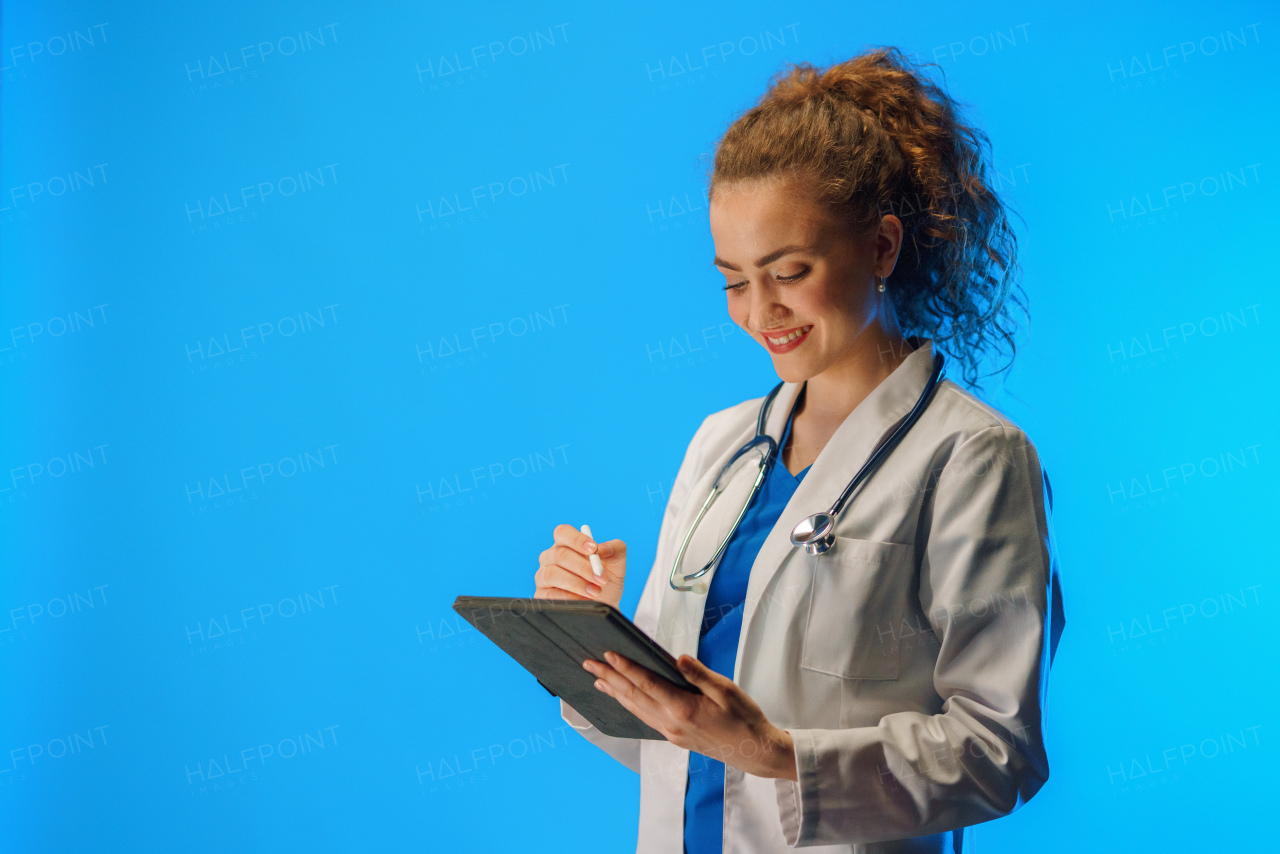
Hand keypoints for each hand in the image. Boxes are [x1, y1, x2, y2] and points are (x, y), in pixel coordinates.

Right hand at [533, 524, 626, 607]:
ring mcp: (543, 576)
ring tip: (596, 592)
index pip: (563, 532)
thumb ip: (616, 550)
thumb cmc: (606, 580)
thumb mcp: (617, 564)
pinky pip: (549, 594)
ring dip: (577, 583)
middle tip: (602, 578)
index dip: (577, 539)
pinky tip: (584, 600)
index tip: (594, 550)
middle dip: (583, 567)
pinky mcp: (542, 595)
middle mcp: (551, 558)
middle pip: (560, 555)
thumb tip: (604, 549)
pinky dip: (569, 598)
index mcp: (566, 544)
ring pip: (552, 574)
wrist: (605, 604)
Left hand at [583, 652, 797, 780]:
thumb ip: (699, 674)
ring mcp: (671, 732)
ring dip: (616, 693)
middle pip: (634, 696)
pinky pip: (645, 718)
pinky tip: (624, 699)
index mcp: (684, 708)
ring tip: (598, 680)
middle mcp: (672, 722)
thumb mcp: (726, 690)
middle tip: (590, 664)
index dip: (626, 667)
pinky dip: (630, 706)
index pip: (647, 683)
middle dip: (610, 678)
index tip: (608, 653)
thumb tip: (677, 658)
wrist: (754, 751)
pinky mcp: (675, 737)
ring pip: (636, 709)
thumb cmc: (744, 718)